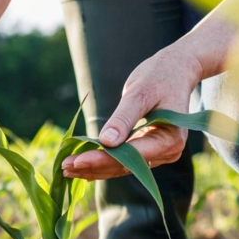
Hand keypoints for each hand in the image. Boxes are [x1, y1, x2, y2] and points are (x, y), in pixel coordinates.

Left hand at [62, 43, 202, 179]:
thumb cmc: (159, 76)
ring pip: (122, 167)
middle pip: (125, 166)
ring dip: (94, 168)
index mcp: (170, 139)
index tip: (77, 160)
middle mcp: (168, 152)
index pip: (131, 155)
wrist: (175, 70)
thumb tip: (106, 142)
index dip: (103, 159)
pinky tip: (81, 165)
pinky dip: (102, 162)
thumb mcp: (140, 92)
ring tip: (66, 169)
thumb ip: (124, 118)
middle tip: (64, 167)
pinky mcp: (148, 151)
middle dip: (94, 167)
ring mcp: (159, 154)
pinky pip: (123, 161)